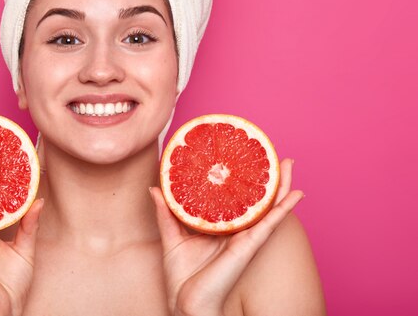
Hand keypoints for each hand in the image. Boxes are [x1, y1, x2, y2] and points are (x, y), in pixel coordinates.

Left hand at [150, 158, 302, 315]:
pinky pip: (270, 223)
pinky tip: (298, 195)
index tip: (242, 158)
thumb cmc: (181, 277)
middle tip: (272, 153)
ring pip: (267, 206)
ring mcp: (244, 237)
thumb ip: (166, 212)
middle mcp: (234, 230)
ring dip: (281, 185)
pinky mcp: (248, 245)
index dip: (239, 179)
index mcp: (218, 227)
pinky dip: (284, 208)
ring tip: (290, 164)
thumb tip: (156, 188)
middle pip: (253, 199)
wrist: (187, 304)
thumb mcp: (171, 237)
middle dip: (264, 177)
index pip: (232, 198)